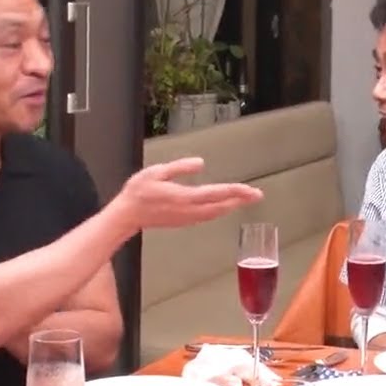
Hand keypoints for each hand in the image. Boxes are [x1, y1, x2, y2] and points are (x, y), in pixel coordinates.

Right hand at [113, 157, 263, 231]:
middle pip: (221, 206)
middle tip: (257, 195)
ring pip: (216, 213)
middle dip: (240, 200)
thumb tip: (200, 163)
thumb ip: (180, 168)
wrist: (127, 215)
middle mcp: (189, 210)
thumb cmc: (138, 192)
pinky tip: (226, 206)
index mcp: (184, 197)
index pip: (216, 194)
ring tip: (246, 199)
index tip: (250, 190)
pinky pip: (208, 216)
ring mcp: (187, 218)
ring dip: (232, 206)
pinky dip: (220, 210)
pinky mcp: (184, 221)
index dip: (235, 191)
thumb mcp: (157, 172)